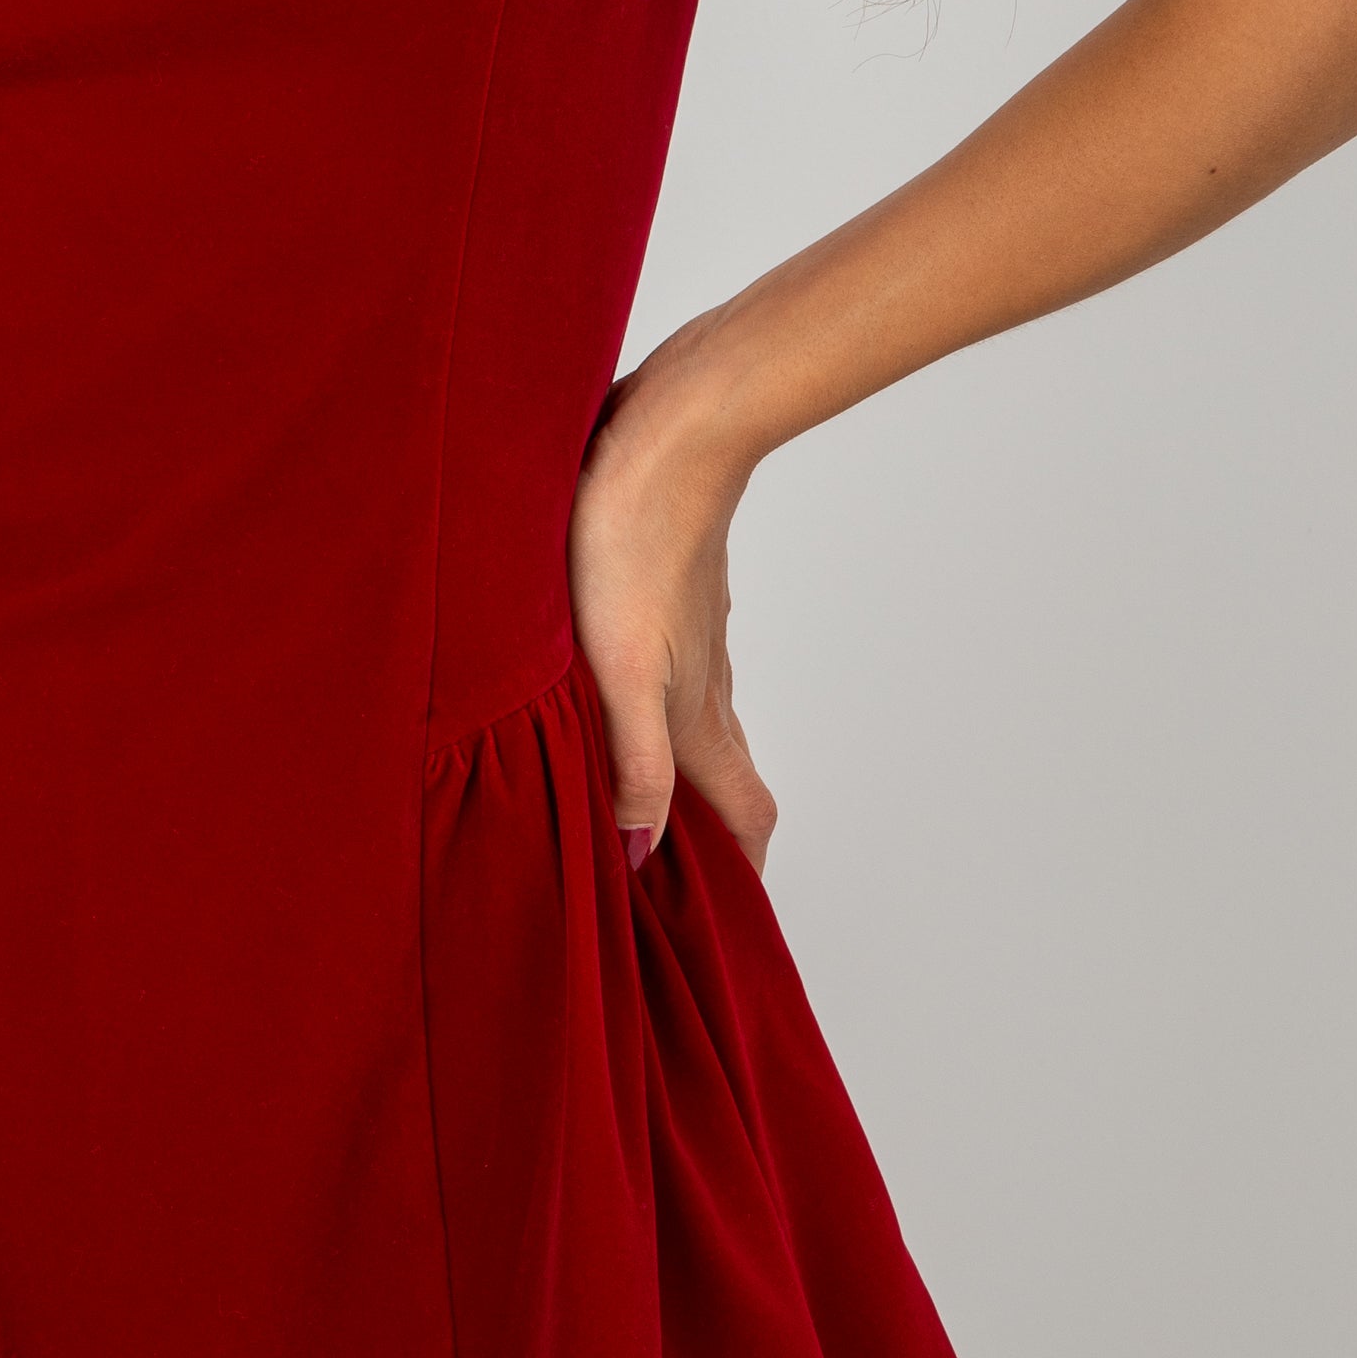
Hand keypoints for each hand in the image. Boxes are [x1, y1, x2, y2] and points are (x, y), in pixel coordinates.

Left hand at [567, 358, 778, 878]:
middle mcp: (706, 682)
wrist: (673, 429)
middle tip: (669, 885)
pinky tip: (612, 701)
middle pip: (726, 781)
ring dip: (678, 777)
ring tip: (633, 810)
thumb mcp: (618, 664)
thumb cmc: (633, 538)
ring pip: (697, 726)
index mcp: (698, 712)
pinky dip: (655, 716)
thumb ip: (633, 759)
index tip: (721, 928)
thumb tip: (642, 852)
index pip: (744, 816)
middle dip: (708, 840)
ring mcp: (693, 636)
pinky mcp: (671, 594)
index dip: (739, 877)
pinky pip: (673, 677)